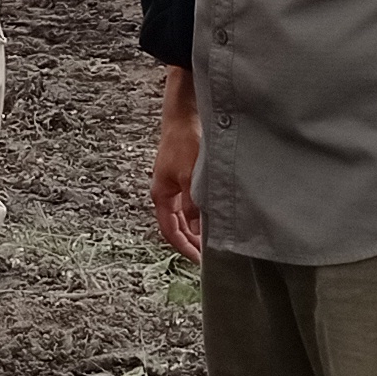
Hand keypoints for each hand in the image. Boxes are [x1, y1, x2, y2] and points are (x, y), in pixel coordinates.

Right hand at [149, 73, 204, 261]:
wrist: (185, 115)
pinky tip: (214, 217)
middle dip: (191, 240)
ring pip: (185, 214)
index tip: (198, 260)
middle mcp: (166, 192)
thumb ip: (194, 205)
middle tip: (209, 255)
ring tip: (214, 239)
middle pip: (177, 225)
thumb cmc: (184, 141)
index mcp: (161, 195)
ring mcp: (175, 184)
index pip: (169, 230)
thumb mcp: (190, 177)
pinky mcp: (186, 175)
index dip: (183, 247)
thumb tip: (200, 229)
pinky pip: (191, 202)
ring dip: (197, 228)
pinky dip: (201, 213)